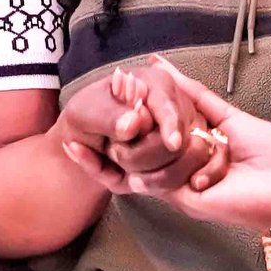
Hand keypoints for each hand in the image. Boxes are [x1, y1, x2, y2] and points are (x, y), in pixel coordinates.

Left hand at [54, 58, 219, 187]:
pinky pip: (177, 182)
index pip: (171, 107)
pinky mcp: (184, 162)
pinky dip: (150, 186)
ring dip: (141, 172)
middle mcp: (180, 109)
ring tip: (119, 158)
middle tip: (112, 148)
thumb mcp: (84, 112)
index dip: (172, 125)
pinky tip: (130, 178)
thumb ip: (107, 116)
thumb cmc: (87, 118)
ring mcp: (186, 136)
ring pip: (179, 166)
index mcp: (158, 85)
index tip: (172, 143)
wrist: (88, 141)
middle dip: (137, 155)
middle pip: (175, 143)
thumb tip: (133, 124)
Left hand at [62, 61, 270, 228]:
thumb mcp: (197, 203)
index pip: (130, 173)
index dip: (102, 161)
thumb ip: (168, 189)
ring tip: (121, 79)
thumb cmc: (246, 205)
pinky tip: (158, 66)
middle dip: (123, 121)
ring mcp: (205, 137)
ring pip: (168, 115)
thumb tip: (133, 177)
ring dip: (145, 98)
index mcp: (174, 187)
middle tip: (100, 100)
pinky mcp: (226, 119)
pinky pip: (198, 97)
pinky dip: (179, 81)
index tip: (73, 146)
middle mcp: (184, 161)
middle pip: (145, 139)